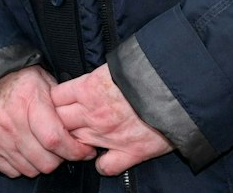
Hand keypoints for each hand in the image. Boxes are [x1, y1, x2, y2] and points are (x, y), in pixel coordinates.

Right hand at [0, 65, 96, 177]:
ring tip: (43, 148)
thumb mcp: (41, 79)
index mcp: (28, 102)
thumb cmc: (14, 76)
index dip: (75, 150)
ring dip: (41, 163)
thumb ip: (59, 103)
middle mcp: (11, 123)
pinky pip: (11, 171)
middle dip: (60, 159)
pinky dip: (22, 165)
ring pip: (30, 169)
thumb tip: (81, 125)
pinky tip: (25, 150)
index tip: (84, 150)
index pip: (55, 139)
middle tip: (63, 149)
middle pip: (45, 161)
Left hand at [51, 63, 173, 176]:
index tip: (57, 102)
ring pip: (76, 144)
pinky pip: (104, 167)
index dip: (54, 101)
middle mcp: (94, 113)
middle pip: (59, 122)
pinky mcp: (130, 151)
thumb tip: (87, 79)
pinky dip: (102, 165)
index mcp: (89, 88)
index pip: (55, 97)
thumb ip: (96, 76)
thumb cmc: (148, 69)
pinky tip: (104, 157)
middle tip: (65, 122)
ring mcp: (109, 135)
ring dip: (76, 143)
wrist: (179, 85)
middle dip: (58, 122)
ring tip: (82, 139)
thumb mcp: (115, 65)